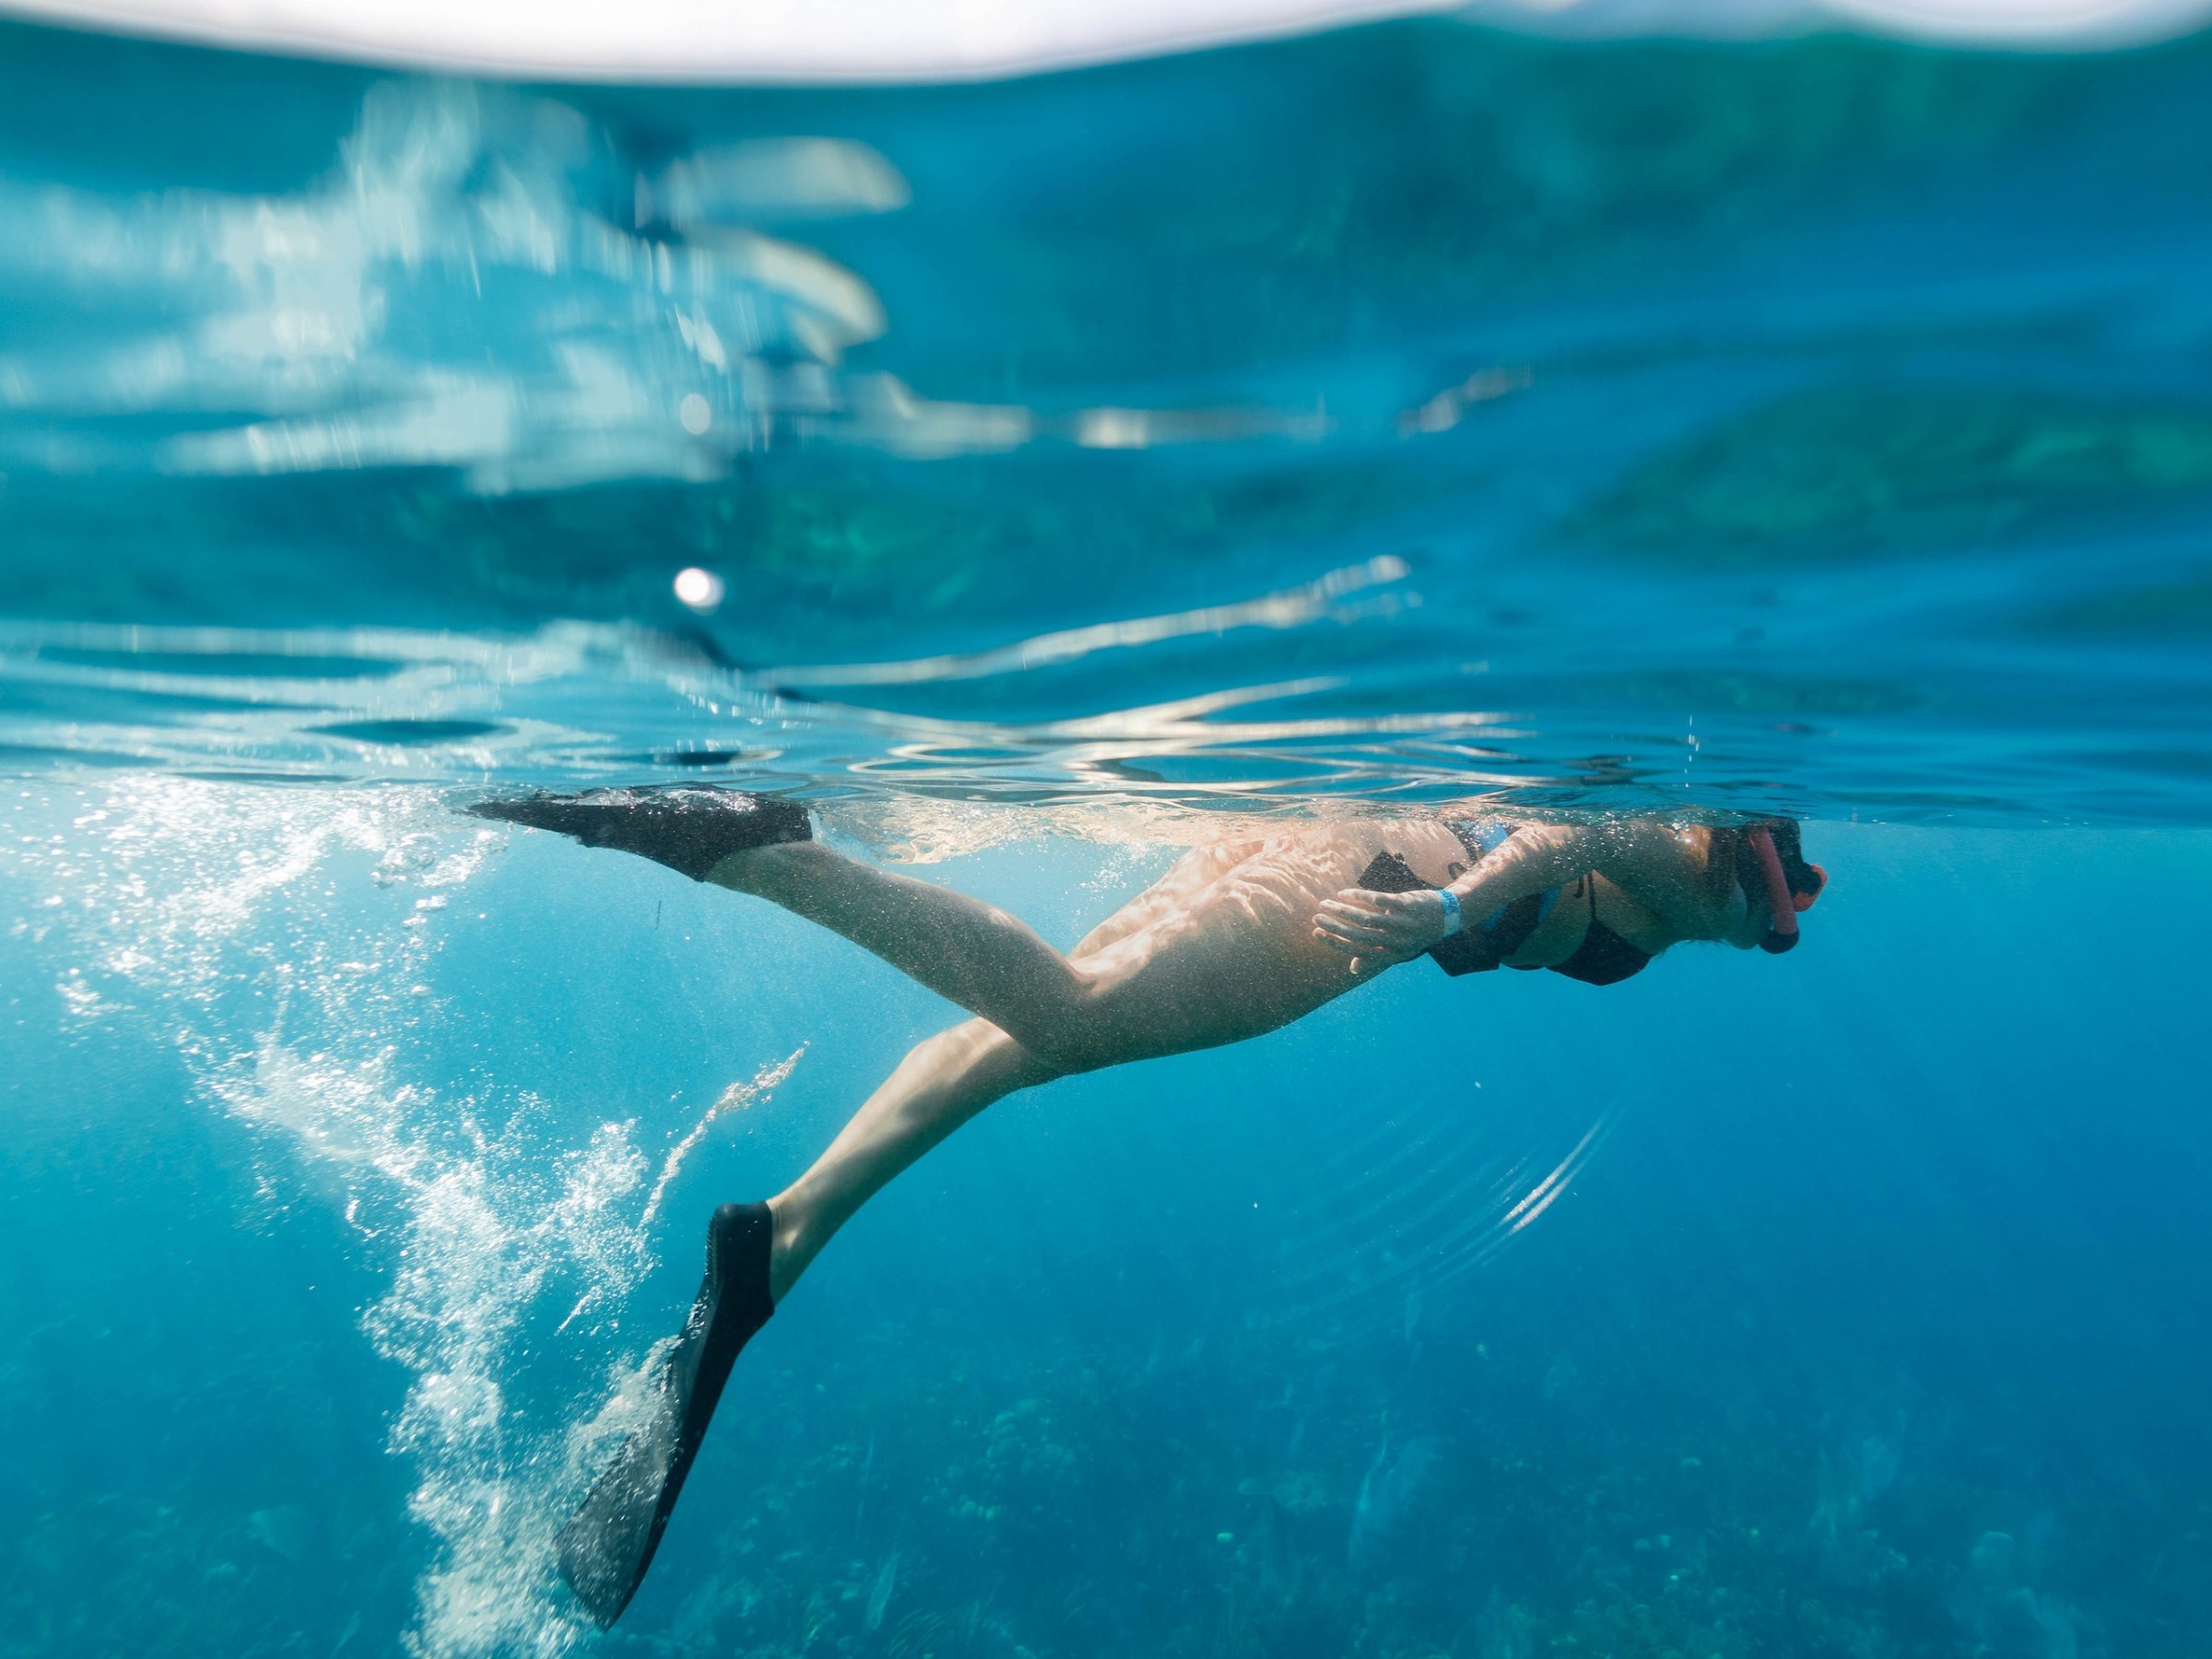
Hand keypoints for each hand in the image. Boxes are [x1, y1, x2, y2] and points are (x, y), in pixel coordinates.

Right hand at [1312, 886, 1451, 974]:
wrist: (1448, 915)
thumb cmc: (1417, 932)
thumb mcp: (1399, 949)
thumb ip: (1376, 957)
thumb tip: (1353, 969)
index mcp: (1392, 954)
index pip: (1358, 950)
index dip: (1335, 942)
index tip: (1317, 933)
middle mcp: (1397, 941)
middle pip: (1359, 934)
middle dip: (1334, 926)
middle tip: (1317, 917)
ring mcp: (1403, 922)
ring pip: (1366, 918)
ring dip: (1343, 911)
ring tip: (1327, 903)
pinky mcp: (1406, 904)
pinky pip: (1378, 900)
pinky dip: (1359, 896)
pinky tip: (1345, 893)